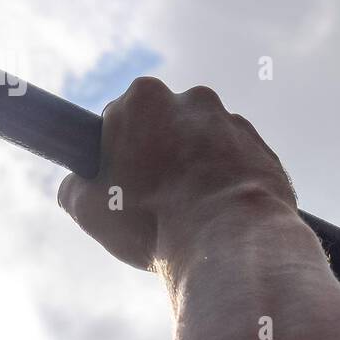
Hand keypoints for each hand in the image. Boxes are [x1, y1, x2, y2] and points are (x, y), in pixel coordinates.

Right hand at [57, 77, 296, 273]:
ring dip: (198, 172)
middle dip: (161, 157)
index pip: (120, 118)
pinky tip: (221, 217)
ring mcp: (234, 124)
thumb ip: (73, 186)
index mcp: (144, 99)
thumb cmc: (153, 220)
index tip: (122, 179)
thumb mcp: (88, 208)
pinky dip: (230, 186)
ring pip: (206, 147)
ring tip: (192, 216)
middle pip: (167, 128)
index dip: (117, 151)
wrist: (232, 240)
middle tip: (155, 201)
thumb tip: (76, 187)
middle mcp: (193, 100)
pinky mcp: (265, 152)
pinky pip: (239, 167)